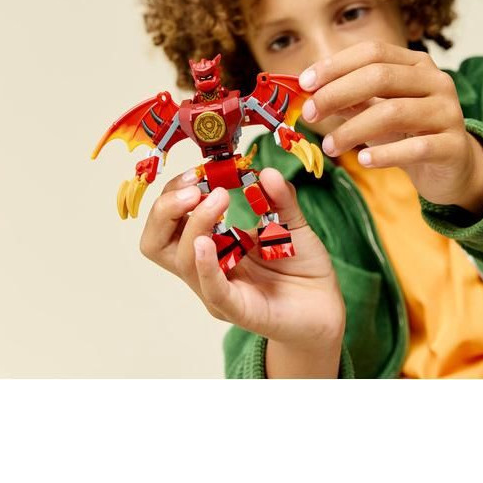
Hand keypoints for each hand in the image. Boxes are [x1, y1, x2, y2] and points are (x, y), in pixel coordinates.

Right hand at [138, 167, 345, 359]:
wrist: (326, 305)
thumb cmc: (302, 266)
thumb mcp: (290, 222)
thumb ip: (280, 198)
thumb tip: (265, 172)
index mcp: (211, 245)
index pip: (169, 221)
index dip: (173, 194)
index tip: (196, 173)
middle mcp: (205, 268)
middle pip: (157, 243)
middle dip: (166, 210)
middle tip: (193, 188)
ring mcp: (218, 291)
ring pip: (182, 261)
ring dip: (195, 224)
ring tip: (218, 198)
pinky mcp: (238, 310)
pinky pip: (212, 289)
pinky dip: (205, 265)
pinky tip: (205, 243)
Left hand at [299, 41, 482, 215]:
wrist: (453, 168)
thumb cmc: (409, 134)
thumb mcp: (377, 111)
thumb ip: (350, 100)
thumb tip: (310, 93)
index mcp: (416, 64)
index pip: (372, 52)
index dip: (336, 65)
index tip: (305, 83)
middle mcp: (436, 81)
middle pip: (380, 76)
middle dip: (337, 93)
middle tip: (310, 114)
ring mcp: (448, 112)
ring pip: (393, 112)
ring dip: (353, 129)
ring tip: (329, 147)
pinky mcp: (454, 146)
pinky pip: (416, 147)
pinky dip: (385, 154)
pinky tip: (364, 161)